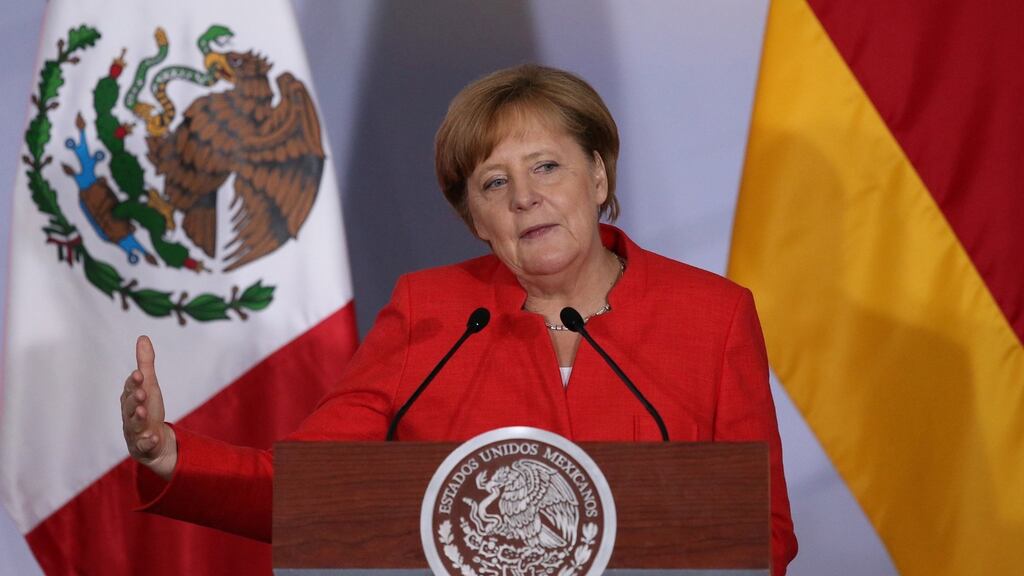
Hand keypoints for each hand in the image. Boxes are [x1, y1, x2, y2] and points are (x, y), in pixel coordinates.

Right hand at [121, 335, 176, 479]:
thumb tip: (143, 337)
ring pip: (134, 425)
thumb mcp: (150, 385)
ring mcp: (135, 432)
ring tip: (143, 412)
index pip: (131, 389)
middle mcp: (129, 415)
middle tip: (142, 394)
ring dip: (138, 418)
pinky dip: (148, 441)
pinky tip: (154, 436)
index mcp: (130, 399)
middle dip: (134, 400)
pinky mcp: (143, 447)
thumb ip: (146, 364)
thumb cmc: (149, 409)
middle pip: (129, 407)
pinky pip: (144, 445)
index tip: (139, 374)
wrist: (154, 441)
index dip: (134, 382)